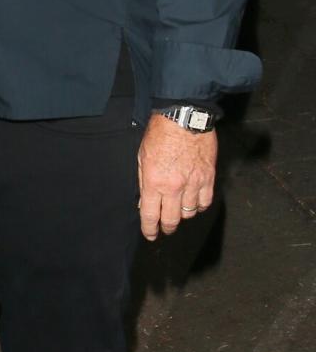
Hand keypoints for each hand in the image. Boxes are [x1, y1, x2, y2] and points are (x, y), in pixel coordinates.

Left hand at [137, 113, 216, 240]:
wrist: (184, 116)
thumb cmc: (160, 133)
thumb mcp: (142, 157)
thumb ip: (143, 181)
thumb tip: (144, 202)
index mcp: (154, 182)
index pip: (151, 215)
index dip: (150, 230)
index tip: (150, 234)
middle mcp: (174, 187)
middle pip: (171, 220)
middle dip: (166, 227)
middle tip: (165, 228)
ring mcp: (193, 183)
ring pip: (189, 212)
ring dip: (182, 214)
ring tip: (178, 209)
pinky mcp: (208, 177)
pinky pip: (205, 201)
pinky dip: (199, 205)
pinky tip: (194, 201)